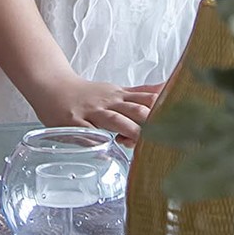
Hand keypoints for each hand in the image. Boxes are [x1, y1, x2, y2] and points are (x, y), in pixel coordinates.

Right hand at [28, 77, 162, 145]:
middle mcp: (109, 102)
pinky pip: (87, 132)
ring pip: (115, 120)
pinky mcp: (74, 121)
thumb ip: (140, 94)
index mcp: (121, 96)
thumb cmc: (87, 94)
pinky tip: (105, 149)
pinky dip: (97, 140)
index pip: (148, 100)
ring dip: (130, 131)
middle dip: (151, 124)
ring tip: (143, 145)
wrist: (52, 85)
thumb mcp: (116, 91)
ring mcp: (92, 111)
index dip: (164, 110)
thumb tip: (169, 89)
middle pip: (135, 110)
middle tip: (167, 139)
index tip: (181, 123)